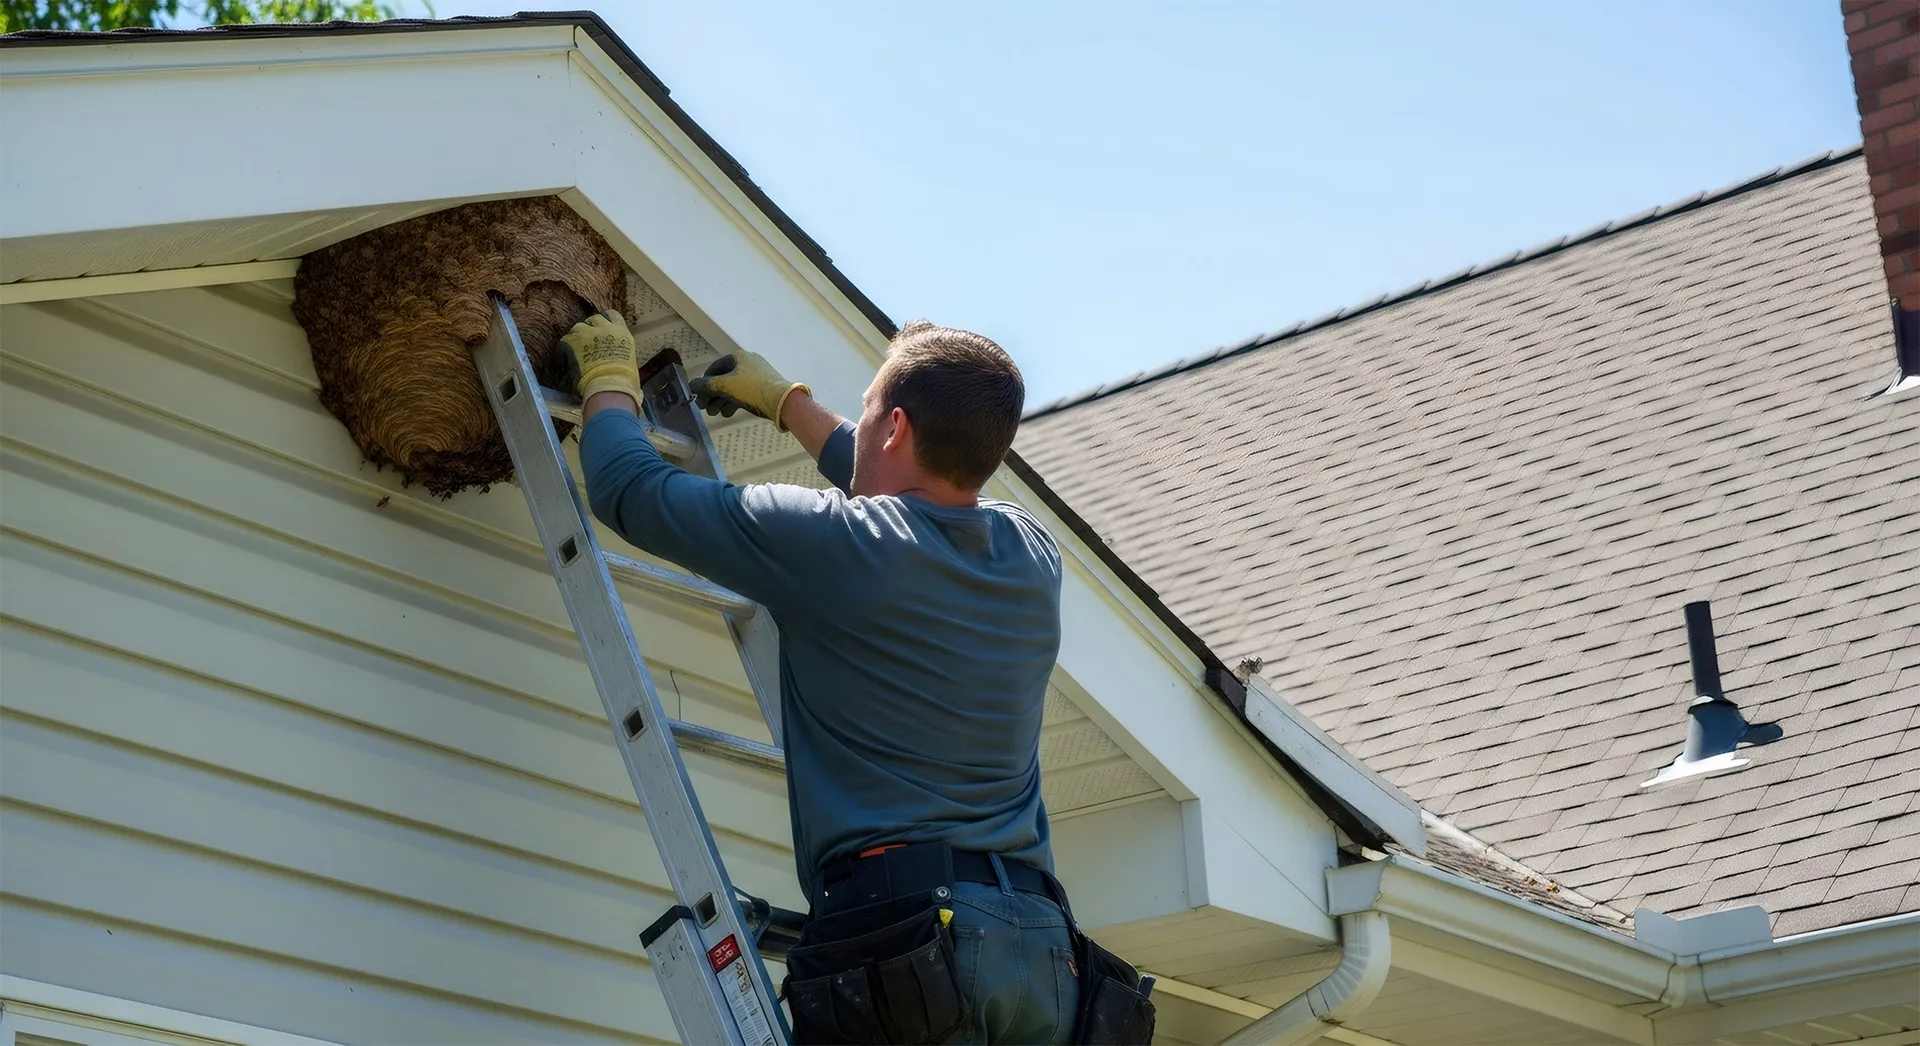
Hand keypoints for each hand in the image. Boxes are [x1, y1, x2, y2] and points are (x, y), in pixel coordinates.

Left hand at [560, 310, 639, 403]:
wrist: (610, 387)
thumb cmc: (623, 381)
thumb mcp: (628, 359)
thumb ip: (619, 350)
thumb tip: (613, 356)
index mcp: (622, 332)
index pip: (611, 315)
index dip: (604, 321)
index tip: (601, 329)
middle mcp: (605, 328)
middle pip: (592, 319)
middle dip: (589, 329)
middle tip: (586, 343)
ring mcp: (587, 333)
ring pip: (577, 328)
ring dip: (576, 338)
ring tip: (575, 353)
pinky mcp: (572, 341)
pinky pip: (563, 342)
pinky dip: (562, 352)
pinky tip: (563, 362)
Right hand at [688, 351, 810, 431]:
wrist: (782, 401)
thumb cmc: (751, 390)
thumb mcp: (725, 386)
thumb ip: (705, 385)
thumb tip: (690, 386)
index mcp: (738, 357)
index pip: (714, 368)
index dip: (703, 383)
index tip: (698, 397)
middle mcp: (747, 362)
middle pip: (723, 379)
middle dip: (713, 395)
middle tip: (705, 409)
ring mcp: (757, 374)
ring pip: (733, 387)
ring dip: (722, 401)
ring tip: (716, 415)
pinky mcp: (764, 387)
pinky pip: (744, 393)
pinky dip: (734, 402)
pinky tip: (728, 414)